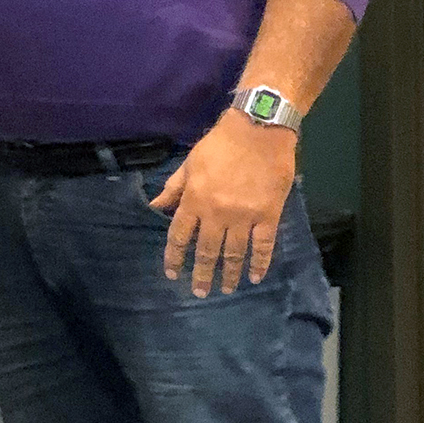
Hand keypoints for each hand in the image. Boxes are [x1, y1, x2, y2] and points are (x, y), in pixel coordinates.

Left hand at [149, 109, 295, 296]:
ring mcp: (244, 216)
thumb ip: (174, 188)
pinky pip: (263, 246)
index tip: (171, 273)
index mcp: (195, 198)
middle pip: (206, 250)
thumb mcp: (190, 162)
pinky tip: (255, 276)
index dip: (174, 256)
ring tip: (226, 289)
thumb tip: (155, 206)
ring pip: (234, 253)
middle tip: (199, 292)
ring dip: (229, 274)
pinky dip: (259, 264)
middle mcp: (217, 212)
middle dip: (201, 273)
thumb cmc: (220, 144)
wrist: (258, 130)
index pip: (179, 234)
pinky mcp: (268, 216)